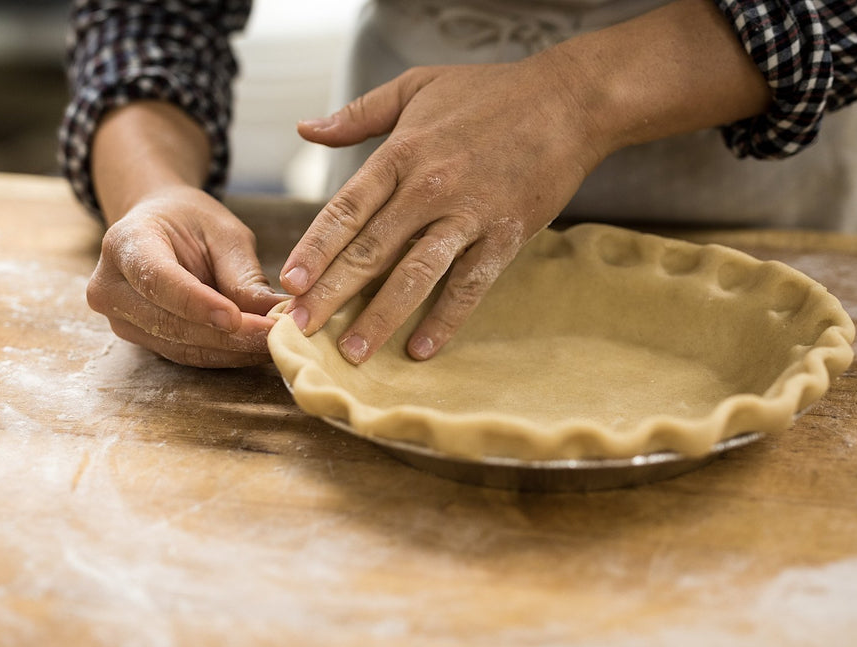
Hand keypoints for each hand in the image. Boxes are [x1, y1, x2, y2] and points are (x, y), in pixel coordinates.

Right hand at [87, 185, 288, 366]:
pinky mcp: (141, 340)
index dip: (196, 303)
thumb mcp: (223, 233)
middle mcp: (111, 287)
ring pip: (181, 347)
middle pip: (170, 322)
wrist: (159, 229)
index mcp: (125, 243)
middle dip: (228, 335)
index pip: (156, 280)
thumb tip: (276, 313)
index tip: (236, 317)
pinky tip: (256, 349)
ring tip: (275, 343)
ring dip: (232, 351)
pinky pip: (187, 355)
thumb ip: (244, 273)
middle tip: (276, 335)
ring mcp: (121, 319)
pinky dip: (225, 355)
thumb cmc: (191, 223)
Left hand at [279, 0, 770, 365]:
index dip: (315, 248)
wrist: (567, 102)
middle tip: (301, 329)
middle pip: (371, 250)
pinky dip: (445, 319)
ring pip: (415, 275)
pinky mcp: (504, 236)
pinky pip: (469, 286)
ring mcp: (469, 216)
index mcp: (402, 153)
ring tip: (353, 350)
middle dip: (332, 293)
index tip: (289, 282)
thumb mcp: (416, 86)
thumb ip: (358, 113)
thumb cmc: (489, 93)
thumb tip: (306, 129)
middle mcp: (430, 188)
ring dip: (381, 316)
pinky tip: (421, 349)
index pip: (346, 209)